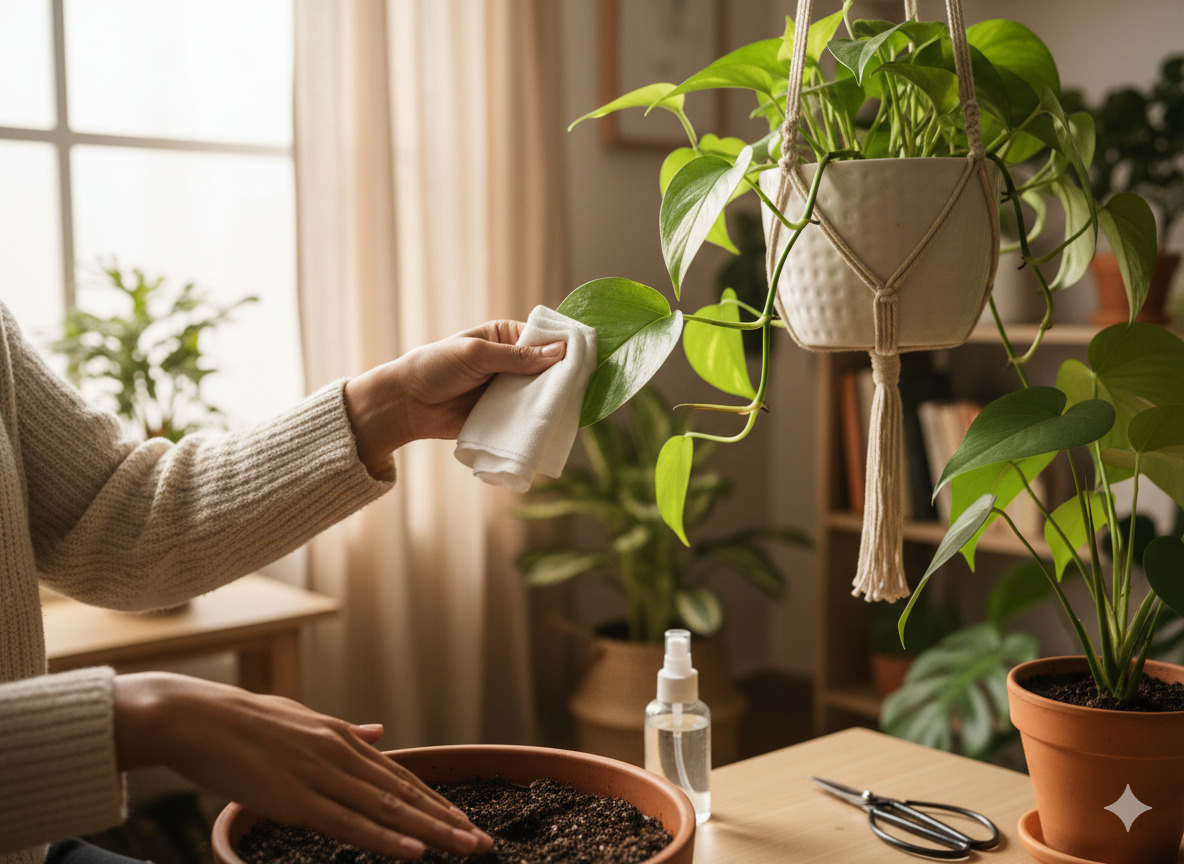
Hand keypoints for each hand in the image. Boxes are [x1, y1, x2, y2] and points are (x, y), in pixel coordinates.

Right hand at [113, 672, 492, 859]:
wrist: (192, 717)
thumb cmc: (240, 721)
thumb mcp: (302, 718)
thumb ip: (344, 730)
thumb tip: (381, 730)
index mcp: (341, 737)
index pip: (399, 775)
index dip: (434, 800)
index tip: (463, 819)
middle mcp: (339, 753)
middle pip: (404, 793)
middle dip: (446, 820)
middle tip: (482, 840)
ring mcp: (319, 774)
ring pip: (386, 809)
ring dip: (430, 832)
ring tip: (465, 847)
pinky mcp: (294, 798)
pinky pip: (348, 824)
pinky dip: (384, 838)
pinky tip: (413, 851)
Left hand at [345, 320, 565, 474]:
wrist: (405, 405)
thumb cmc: (435, 367)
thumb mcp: (476, 355)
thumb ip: (517, 357)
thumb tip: (560, 352)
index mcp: (506, 337)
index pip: (544, 339)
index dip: (564, 347)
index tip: (588, 356)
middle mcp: (511, 363)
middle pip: (548, 369)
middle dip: (563, 377)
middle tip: (586, 386)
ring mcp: (508, 391)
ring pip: (540, 395)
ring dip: (552, 401)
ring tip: (573, 407)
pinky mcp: (503, 415)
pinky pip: (527, 418)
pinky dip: (539, 421)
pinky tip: (555, 425)